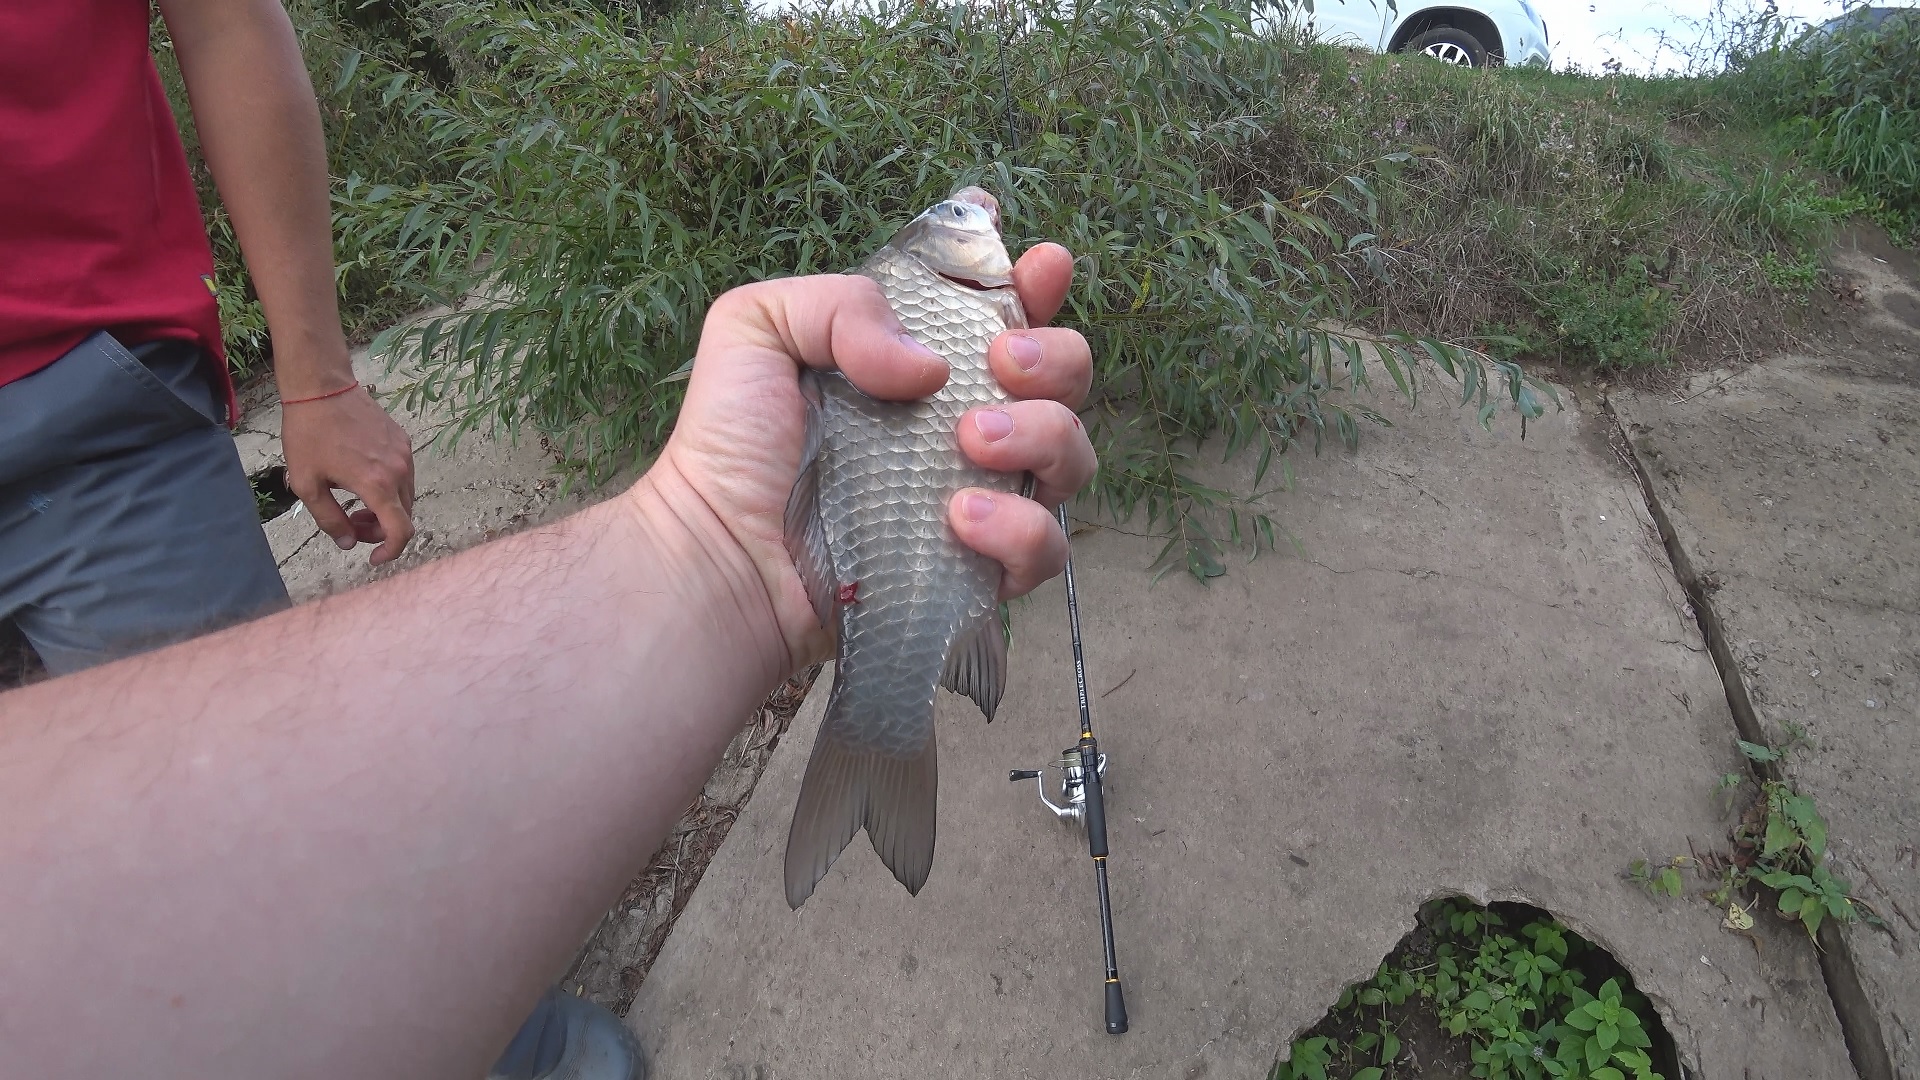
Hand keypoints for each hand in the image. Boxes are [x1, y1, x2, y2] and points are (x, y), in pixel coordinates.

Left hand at [281, 386, 417, 565]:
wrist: (322, 388)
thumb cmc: (308, 434)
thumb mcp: (306, 484)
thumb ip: (329, 520)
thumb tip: (348, 542)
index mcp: (376, 484)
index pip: (400, 531)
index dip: (391, 552)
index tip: (374, 557)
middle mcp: (399, 470)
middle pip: (404, 516)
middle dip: (380, 528)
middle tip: (352, 523)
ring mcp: (404, 454)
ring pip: (405, 497)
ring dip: (385, 508)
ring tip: (355, 501)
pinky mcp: (403, 441)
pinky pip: (403, 475)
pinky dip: (388, 487)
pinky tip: (362, 476)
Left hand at [638, 236, 1096, 669]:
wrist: (722, 551)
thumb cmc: (731, 442)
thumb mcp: (757, 326)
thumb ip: (840, 303)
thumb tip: (931, 366)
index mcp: (920, 357)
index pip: (1002, 306)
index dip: (1036, 279)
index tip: (1041, 263)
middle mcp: (964, 421)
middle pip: (1066, 374)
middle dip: (1056, 354)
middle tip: (1002, 361)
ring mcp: (983, 493)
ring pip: (1073, 454)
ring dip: (1044, 434)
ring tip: (973, 442)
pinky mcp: (980, 567)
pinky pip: (1048, 547)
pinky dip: (1021, 528)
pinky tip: (959, 517)